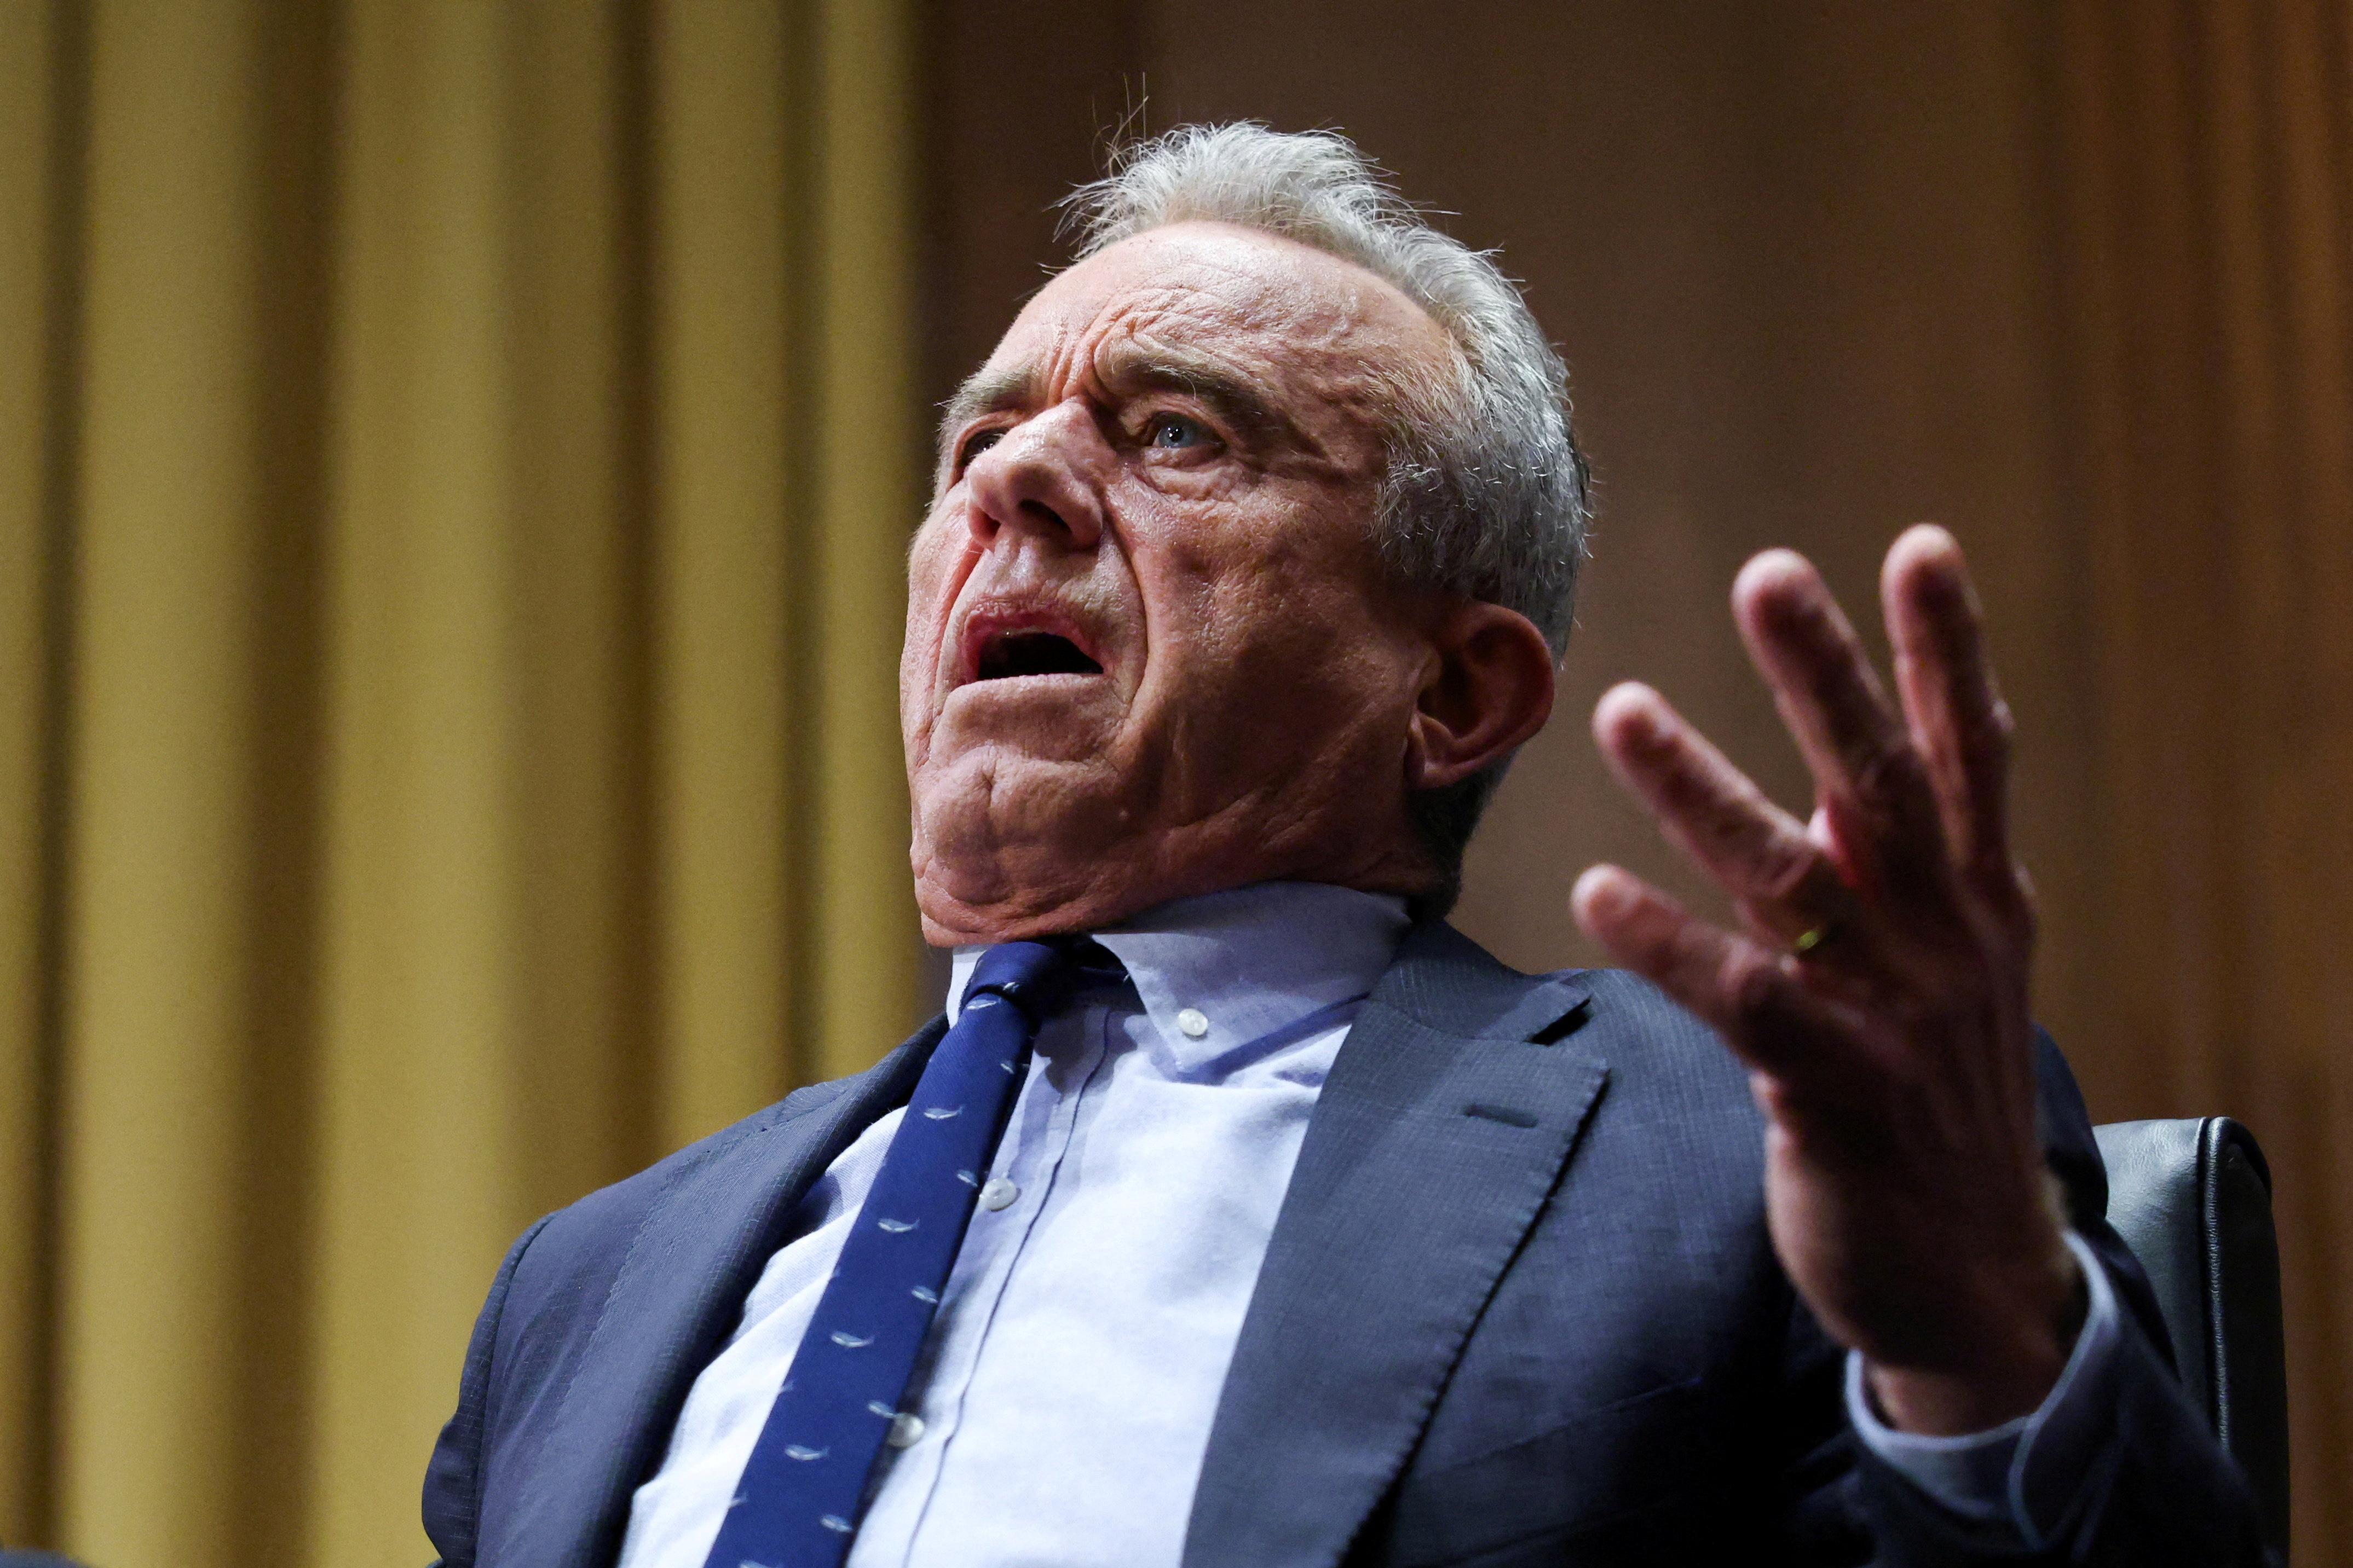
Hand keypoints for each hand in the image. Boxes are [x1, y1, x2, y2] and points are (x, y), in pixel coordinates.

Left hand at [1571, 525, 2078, 1435]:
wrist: (1971, 1275)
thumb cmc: (1935, 1096)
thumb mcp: (1946, 972)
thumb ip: (1898, 878)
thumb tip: (1838, 787)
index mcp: (1975, 899)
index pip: (1967, 751)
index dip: (1948, 650)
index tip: (1922, 547)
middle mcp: (1945, 939)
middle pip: (1881, 783)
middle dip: (1827, 673)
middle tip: (1769, 574)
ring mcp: (1894, 1015)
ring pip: (1790, 879)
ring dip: (1702, 787)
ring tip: (1623, 709)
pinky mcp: (1833, 1093)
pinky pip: (1741, 999)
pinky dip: (1669, 941)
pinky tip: (1598, 887)